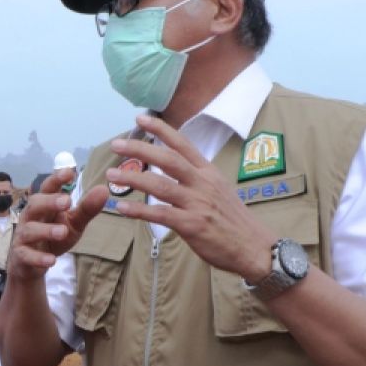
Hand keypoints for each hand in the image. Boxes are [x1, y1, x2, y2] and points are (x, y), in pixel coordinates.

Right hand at [7, 169, 108, 281]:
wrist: (32, 264)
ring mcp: (24, 236)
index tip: (69, 172)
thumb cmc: (54, 238)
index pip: (48, 188)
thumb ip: (87, 208)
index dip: (56, 179)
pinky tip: (51, 261)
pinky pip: (27, 255)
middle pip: (35, 204)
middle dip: (49, 202)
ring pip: (30, 230)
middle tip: (67, 202)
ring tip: (63, 232)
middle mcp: (30, 217)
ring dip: (46, 230)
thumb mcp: (74, 223)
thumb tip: (104, 189)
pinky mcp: (21, 255)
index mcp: (44, 205)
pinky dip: (38, 258)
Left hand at [105, 115, 274, 280]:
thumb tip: (174, 168)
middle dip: (140, 148)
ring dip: (133, 178)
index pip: (182, 144)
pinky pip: (160, 215)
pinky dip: (139, 211)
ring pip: (160, 185)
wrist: (255, 247)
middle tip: (116, 144)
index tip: (141, 118)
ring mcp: (197, 203)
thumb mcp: (219, 190)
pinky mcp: (192, 225)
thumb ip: (196, 178)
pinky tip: (122, 207)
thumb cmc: (233, 220)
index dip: (161, 130)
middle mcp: (202, 183)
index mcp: (208, 172)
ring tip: (111, 174)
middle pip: (167, 159)